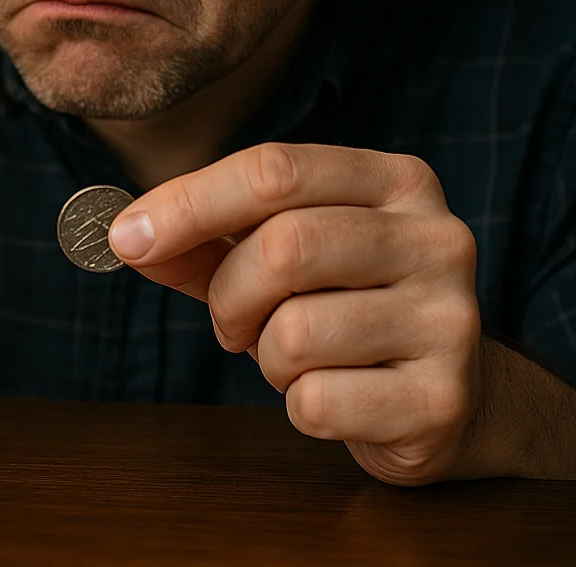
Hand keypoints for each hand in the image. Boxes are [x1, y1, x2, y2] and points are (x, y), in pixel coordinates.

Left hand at [107, 143, 482, 484]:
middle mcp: (437, 239)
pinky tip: (336, 395)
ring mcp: (450, 319)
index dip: (187, 202)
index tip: (126, 236)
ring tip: (297, 357)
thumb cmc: (344, 308)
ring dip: (266, 356)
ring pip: (295, 331)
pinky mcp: (442, 400)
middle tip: (232, 322)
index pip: (275, 169)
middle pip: (282, 246)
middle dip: (228, 294)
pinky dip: (299, 406)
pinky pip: (317, 401)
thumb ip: (203, 239)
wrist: (448, 400)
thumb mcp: (276, 256)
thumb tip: (126, 235)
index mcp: (397, 182)